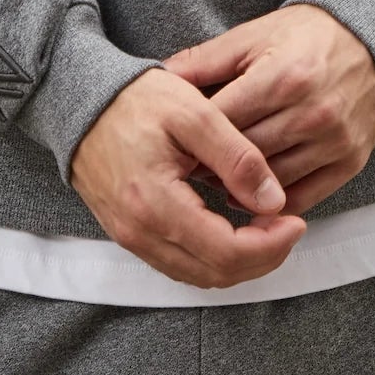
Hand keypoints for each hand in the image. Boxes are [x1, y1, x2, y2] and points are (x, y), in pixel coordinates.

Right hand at [68, 66, 306, 289]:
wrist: (79, 98)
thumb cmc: (134, 99)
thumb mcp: (193, 112)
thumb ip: (237, 157)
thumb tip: (274, 200)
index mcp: (156, 203)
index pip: (227, 253)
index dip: (270, 245)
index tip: (295, 221)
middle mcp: (140, 232)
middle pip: (215, 274)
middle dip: (262, 257)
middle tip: (288, 226)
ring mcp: (131, 237)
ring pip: (198, 275)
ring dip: (239, 261)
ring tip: (266, 227)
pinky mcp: (129, 233)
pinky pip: (179, 263)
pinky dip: (213, 257)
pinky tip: (233, 229)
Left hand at [161, 4, 374, 215]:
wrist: (372, 42)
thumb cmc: (307, 36)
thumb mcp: (253, 36)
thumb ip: (205, 60)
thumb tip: (158, 76)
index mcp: (283, 77)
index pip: (223, 122)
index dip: (192, 137)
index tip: (172, 147)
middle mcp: (312, 113)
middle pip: (245, 156)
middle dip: (211, 165)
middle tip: (185, 171)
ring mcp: (334, 141)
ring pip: (271, 182)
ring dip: (239, 189)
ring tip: (215, 182)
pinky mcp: (351, 161)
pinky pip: (304, 197)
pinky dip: (273, 203)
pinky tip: (251, 196)